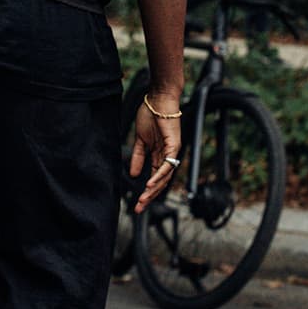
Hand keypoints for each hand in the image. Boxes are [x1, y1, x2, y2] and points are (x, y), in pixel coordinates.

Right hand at [128, 99, 181, 213]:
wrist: (157, 99)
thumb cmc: (150, 115)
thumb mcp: (140, 140)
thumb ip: (138, 157)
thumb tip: (133, 173)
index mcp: (159, 155)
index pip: (154, 178)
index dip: (146, 192)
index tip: (137, 204)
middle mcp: (167, 156)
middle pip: (160, 182)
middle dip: (149, 196)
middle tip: (139, 208)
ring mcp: (172, 152)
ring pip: (164, 177)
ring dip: (153, 189)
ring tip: (142, 199)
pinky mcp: (174, 145)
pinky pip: (166, 164)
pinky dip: (158, 175)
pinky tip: (149, 184)